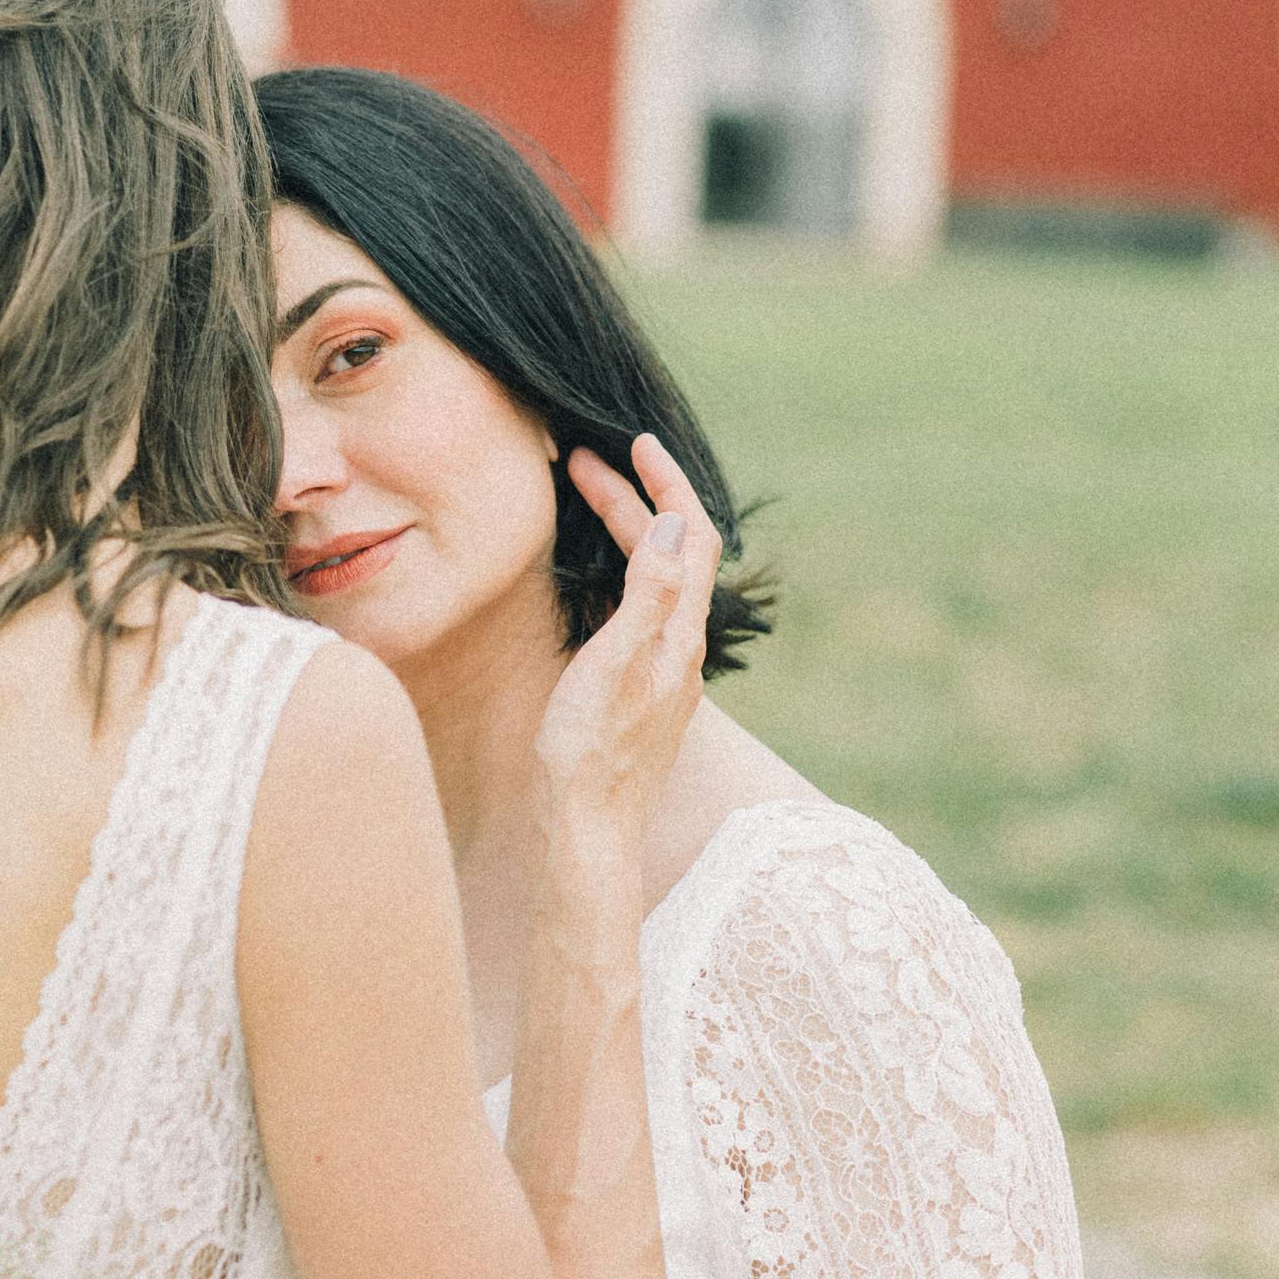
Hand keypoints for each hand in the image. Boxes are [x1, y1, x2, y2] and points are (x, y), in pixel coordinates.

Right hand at [532, 433, 722, 839]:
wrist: (585, 835)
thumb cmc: (590, 756)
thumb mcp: (614, 665)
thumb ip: (647, 595)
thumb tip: (673, 525)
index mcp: (680, 637)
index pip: (693, 538)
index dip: (669, 484)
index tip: (636, 443)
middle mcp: (681, 650)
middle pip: (672, 553)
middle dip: (635, 499)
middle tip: (585, 462)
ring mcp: (662, 671)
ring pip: (656, 579)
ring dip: (628, 531)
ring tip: (588, 497)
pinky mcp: (640, 689)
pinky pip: (642, 607)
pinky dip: (620, 570)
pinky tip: (594, 573)